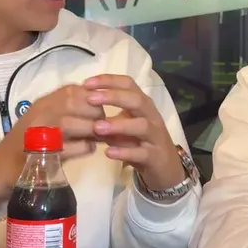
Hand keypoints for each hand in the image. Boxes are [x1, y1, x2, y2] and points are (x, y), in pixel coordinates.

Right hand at [0, 85, 104, 208]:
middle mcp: (38, 114)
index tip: (101, 108)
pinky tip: (88, 149)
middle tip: (103, 125)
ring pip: (68, 123)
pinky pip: (66, 147)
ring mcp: (36, 133)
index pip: (71, 90)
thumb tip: (100, 109)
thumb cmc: (27, 145)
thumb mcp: (46, 121)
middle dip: (94, 113)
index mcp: (42, 104)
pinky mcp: (38, 154)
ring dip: (89, 130)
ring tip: (98, 137)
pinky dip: (82, 148)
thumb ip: (68, 112)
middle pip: (72, 102)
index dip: (92, 97)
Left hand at [82, 74, 183, 191]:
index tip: (87, 83)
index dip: (109, 80)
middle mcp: (151, 116)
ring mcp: (155, 136)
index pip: (128, 84)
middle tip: (90, 99)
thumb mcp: (123, 127)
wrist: (165, 167)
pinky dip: (125, 151)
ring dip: (119, 125)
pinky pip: (141, 152)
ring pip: (141, 125)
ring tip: (97, 128)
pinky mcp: (155, 156)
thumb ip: (107, 120)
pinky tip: (108, 152)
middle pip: (137, 100)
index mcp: (142, 105)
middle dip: (113, 97)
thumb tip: (82, 111)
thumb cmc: (140, 142)